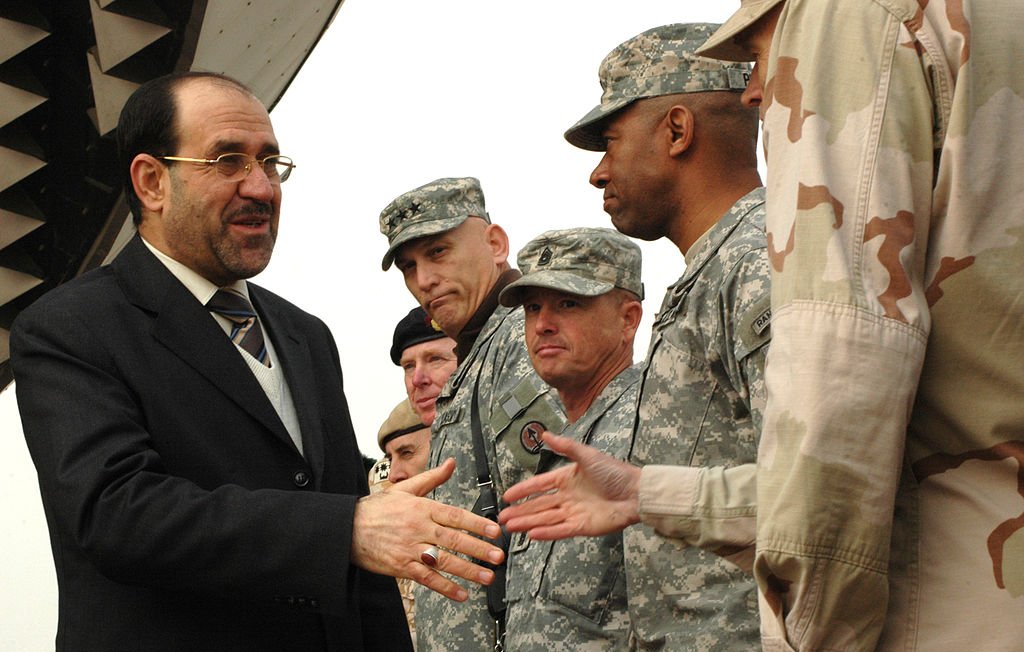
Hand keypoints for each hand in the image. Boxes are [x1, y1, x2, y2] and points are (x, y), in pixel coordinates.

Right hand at [351, 458, 504, 601]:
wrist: (346, 528)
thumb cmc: (377, 509)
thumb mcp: (405, 489)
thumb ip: (432, 478)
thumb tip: (452, 464)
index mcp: (421, 508)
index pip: (455, 515)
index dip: (477, 524)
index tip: (494, 531)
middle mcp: (418, 528)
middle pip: (454, 539)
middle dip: (478, 549)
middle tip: (498, 556)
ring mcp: (410, 549)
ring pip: (444, 561)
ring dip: (467, 571)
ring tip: (487, 577)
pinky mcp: (401, 566)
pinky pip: (427, 579)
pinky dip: (445, 587)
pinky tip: (461, 594)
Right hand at [498, 431, 641, 538]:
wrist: (636, 492)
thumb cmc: (614, 472)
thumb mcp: (586, 455)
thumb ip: (564, 446)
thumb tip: (545, 434)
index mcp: (567, 478)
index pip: (539, 485)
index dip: (523, 491)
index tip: (507, 496)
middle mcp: (568, 496)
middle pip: (539, 505)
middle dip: (520, 511)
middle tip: (502, 518)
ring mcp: (574, 512)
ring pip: (546, 519)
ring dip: (528, 523)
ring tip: (510, 527)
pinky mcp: (583, 526)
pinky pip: (561, 530)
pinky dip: (546, 533)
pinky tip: (531, 534)